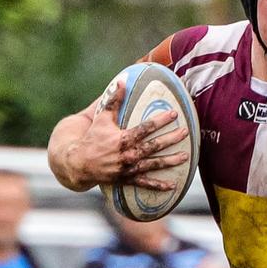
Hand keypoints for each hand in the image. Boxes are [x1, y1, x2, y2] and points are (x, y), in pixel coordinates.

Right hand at [65, 78, 189, 190]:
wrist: (81, 164)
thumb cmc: (92, 139)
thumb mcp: (101, 118)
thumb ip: (113, 100)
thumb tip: (122, 81)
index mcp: (123, 138)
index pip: (146, 127)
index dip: (161, 120)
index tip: (174, 113)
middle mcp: (128, 154)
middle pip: (154, 145)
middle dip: (171, 139)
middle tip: (185, 133)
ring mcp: (129, 168)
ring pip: (154, 164)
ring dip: (171, 161)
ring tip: (185, 156)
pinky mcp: (128, 179)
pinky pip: (145, 183)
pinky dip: (159, 186)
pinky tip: (172, 186)